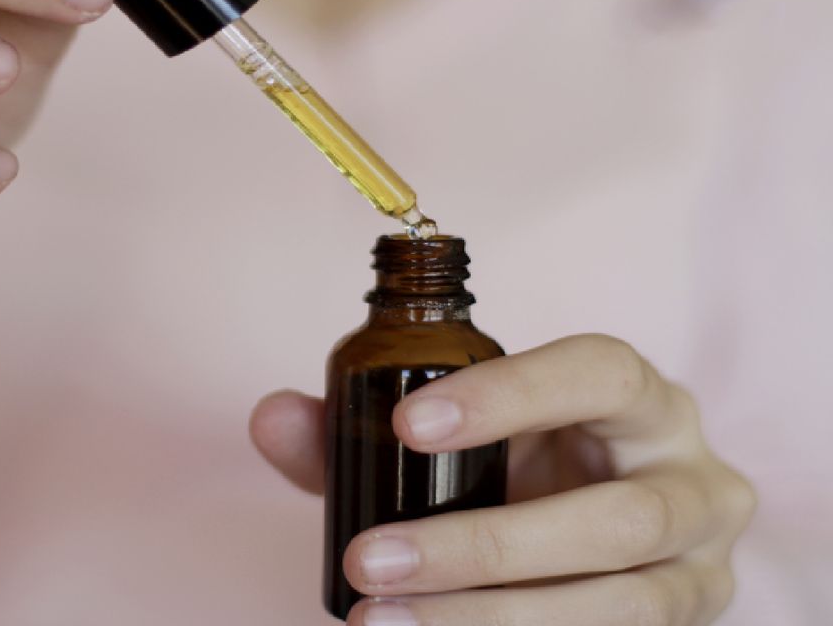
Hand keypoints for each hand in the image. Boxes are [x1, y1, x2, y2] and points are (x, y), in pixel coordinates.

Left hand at [250, 335, 755, 624]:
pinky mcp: (689, 625)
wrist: (592, 536)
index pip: (597, 372)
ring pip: (619, 604)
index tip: (406, 426)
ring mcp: (701, 565)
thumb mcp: (456, 437)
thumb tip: (272, 419)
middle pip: (613, 516)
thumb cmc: (519, 466)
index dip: (508, 395)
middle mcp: (692, 477)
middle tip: (367, 559)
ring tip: (381, 620)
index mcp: (639, 398)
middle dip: (480, 545)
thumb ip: (361, 428)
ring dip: (492, 618)